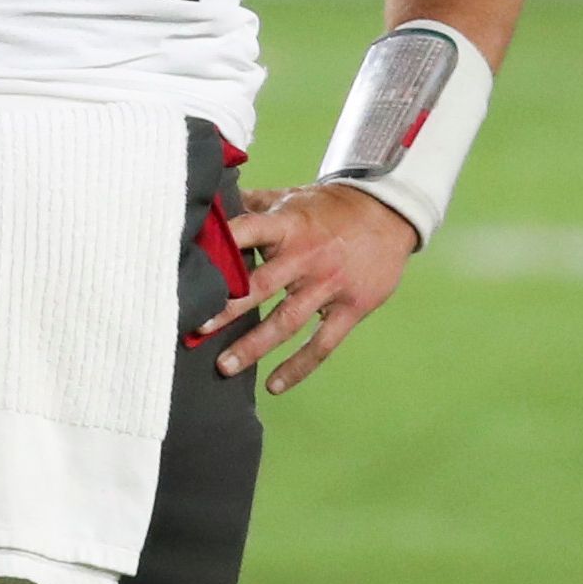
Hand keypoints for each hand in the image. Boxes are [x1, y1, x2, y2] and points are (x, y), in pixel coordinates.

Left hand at [201, 182, 416, 393]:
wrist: (390, 213)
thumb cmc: (329, 208)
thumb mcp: (291, 197)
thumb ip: (252, 205)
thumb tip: (209, 203)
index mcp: (290, 225)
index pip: (251, 229)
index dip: (225, 242)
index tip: (192, 259)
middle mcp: (308, 256)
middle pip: (263, 285)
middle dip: (228, 308)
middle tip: (197, 328)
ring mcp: (330, 284)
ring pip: (287, 320)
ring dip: (254, 345)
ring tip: (224, 367)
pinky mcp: (351, 307)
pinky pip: (322, 344)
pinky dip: (298, 367)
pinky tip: (274, 386)